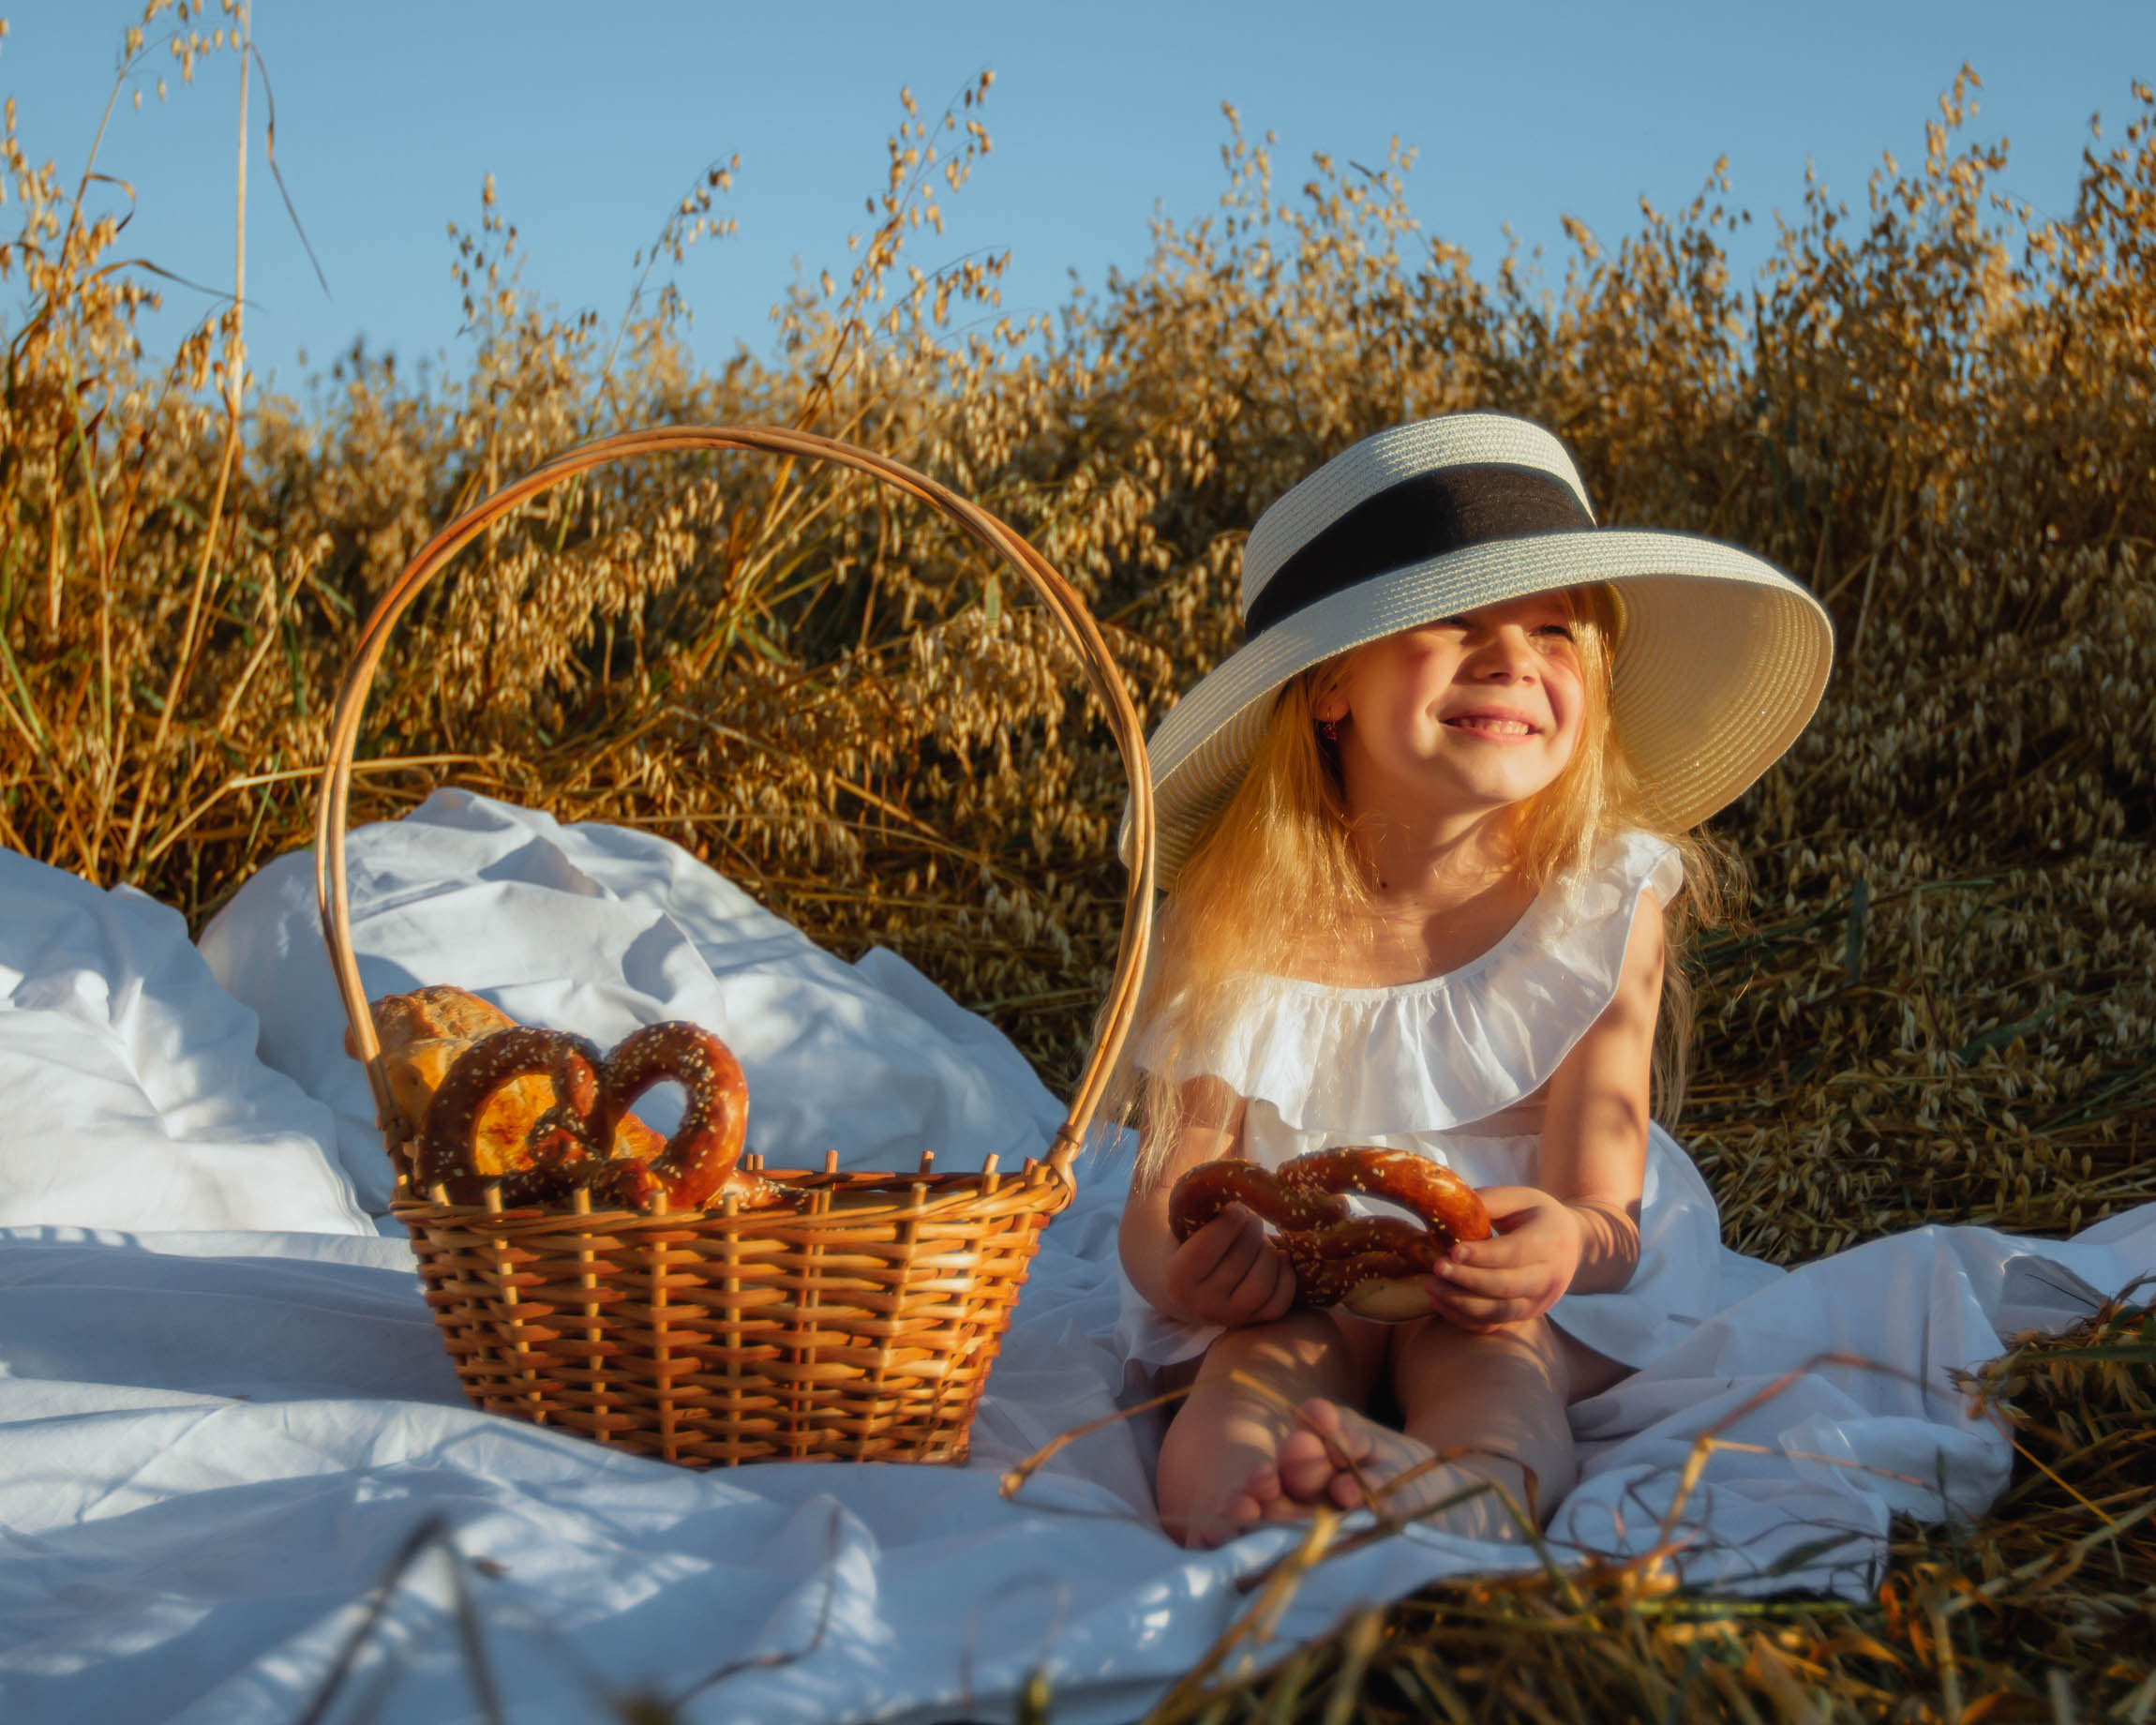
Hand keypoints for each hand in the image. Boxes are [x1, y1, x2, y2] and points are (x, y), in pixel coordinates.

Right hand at [1161, 1202, 1296, 1328]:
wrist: (1182, 1288)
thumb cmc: (1187, 1244)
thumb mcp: (1184, 1225)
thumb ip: (1203, 1201)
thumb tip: (1235, 1166)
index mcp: (1177, 1278)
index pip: (1209, 1246)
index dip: (1229, 1220)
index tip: (1236, 1207)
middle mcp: (1201, 1304)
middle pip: (1240, 1260)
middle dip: (1251, 1230)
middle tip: (1250, 1217)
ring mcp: (1228, 1318)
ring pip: (1262, 1283)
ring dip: (1267, 1251)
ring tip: (1260, 1237)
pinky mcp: (1252, 1322)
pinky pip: (1279, 1302)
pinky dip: (1286, 1275)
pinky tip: (1280, 1255)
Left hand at [1426, 1186, 1583, 1331]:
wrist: (1573, 1244)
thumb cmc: (1538, 1216)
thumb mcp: (1521, 1198)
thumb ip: (1490, 1201)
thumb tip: (1449, 1207)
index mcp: (1549, 1242)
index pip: (1514, 1253)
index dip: (1482, 1255)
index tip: (1452, 1251)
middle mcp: (1549, 1277)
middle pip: (1506, 1286)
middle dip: (1468, 1279)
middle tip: (1436, 1268)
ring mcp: (1538, 1302)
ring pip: (1499, 1312)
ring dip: (1461, 1303)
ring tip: (1431, 1287)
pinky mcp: (1525, 1316)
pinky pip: (1493, 1325)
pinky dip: (1464, 1319)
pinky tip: (1439, 1303)